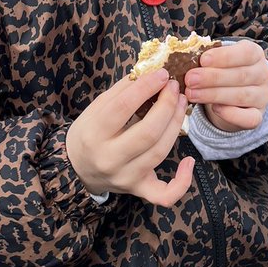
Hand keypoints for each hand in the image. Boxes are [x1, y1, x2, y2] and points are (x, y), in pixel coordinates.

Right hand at [66, 70, 193, 205]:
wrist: (77, 167)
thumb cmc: (90, 131)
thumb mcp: (97, 107)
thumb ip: (124, 90)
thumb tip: (151, 72)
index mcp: (94, 133)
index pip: (123, 107)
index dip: (146, 87)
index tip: (162, 73)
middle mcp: (109, 159)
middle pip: (148, 132)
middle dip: (167, 105)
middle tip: (174, 87)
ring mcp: (125, 177)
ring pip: (160, 152)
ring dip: (176, 124)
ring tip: (181, 102)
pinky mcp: (138, 189)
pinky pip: (164, 194)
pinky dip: (181, 182)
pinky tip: (189, 161)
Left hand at [183, 39, 267, 131]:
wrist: (234, 94)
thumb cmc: (222, 70)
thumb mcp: (218, 59)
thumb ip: (207, 59)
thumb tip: (184, 59)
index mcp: (255, 54)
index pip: (245, 53)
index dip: (224, 56)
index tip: (202, 60)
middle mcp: (263, 74)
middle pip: (241, 75)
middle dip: (212, 78)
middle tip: (190, 79)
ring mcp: (263, 96)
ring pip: (242, 96)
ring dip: (214, 95)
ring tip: (192, 94)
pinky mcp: (258, 115)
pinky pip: (249, 118)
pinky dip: (231, 114)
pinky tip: (215, 109)